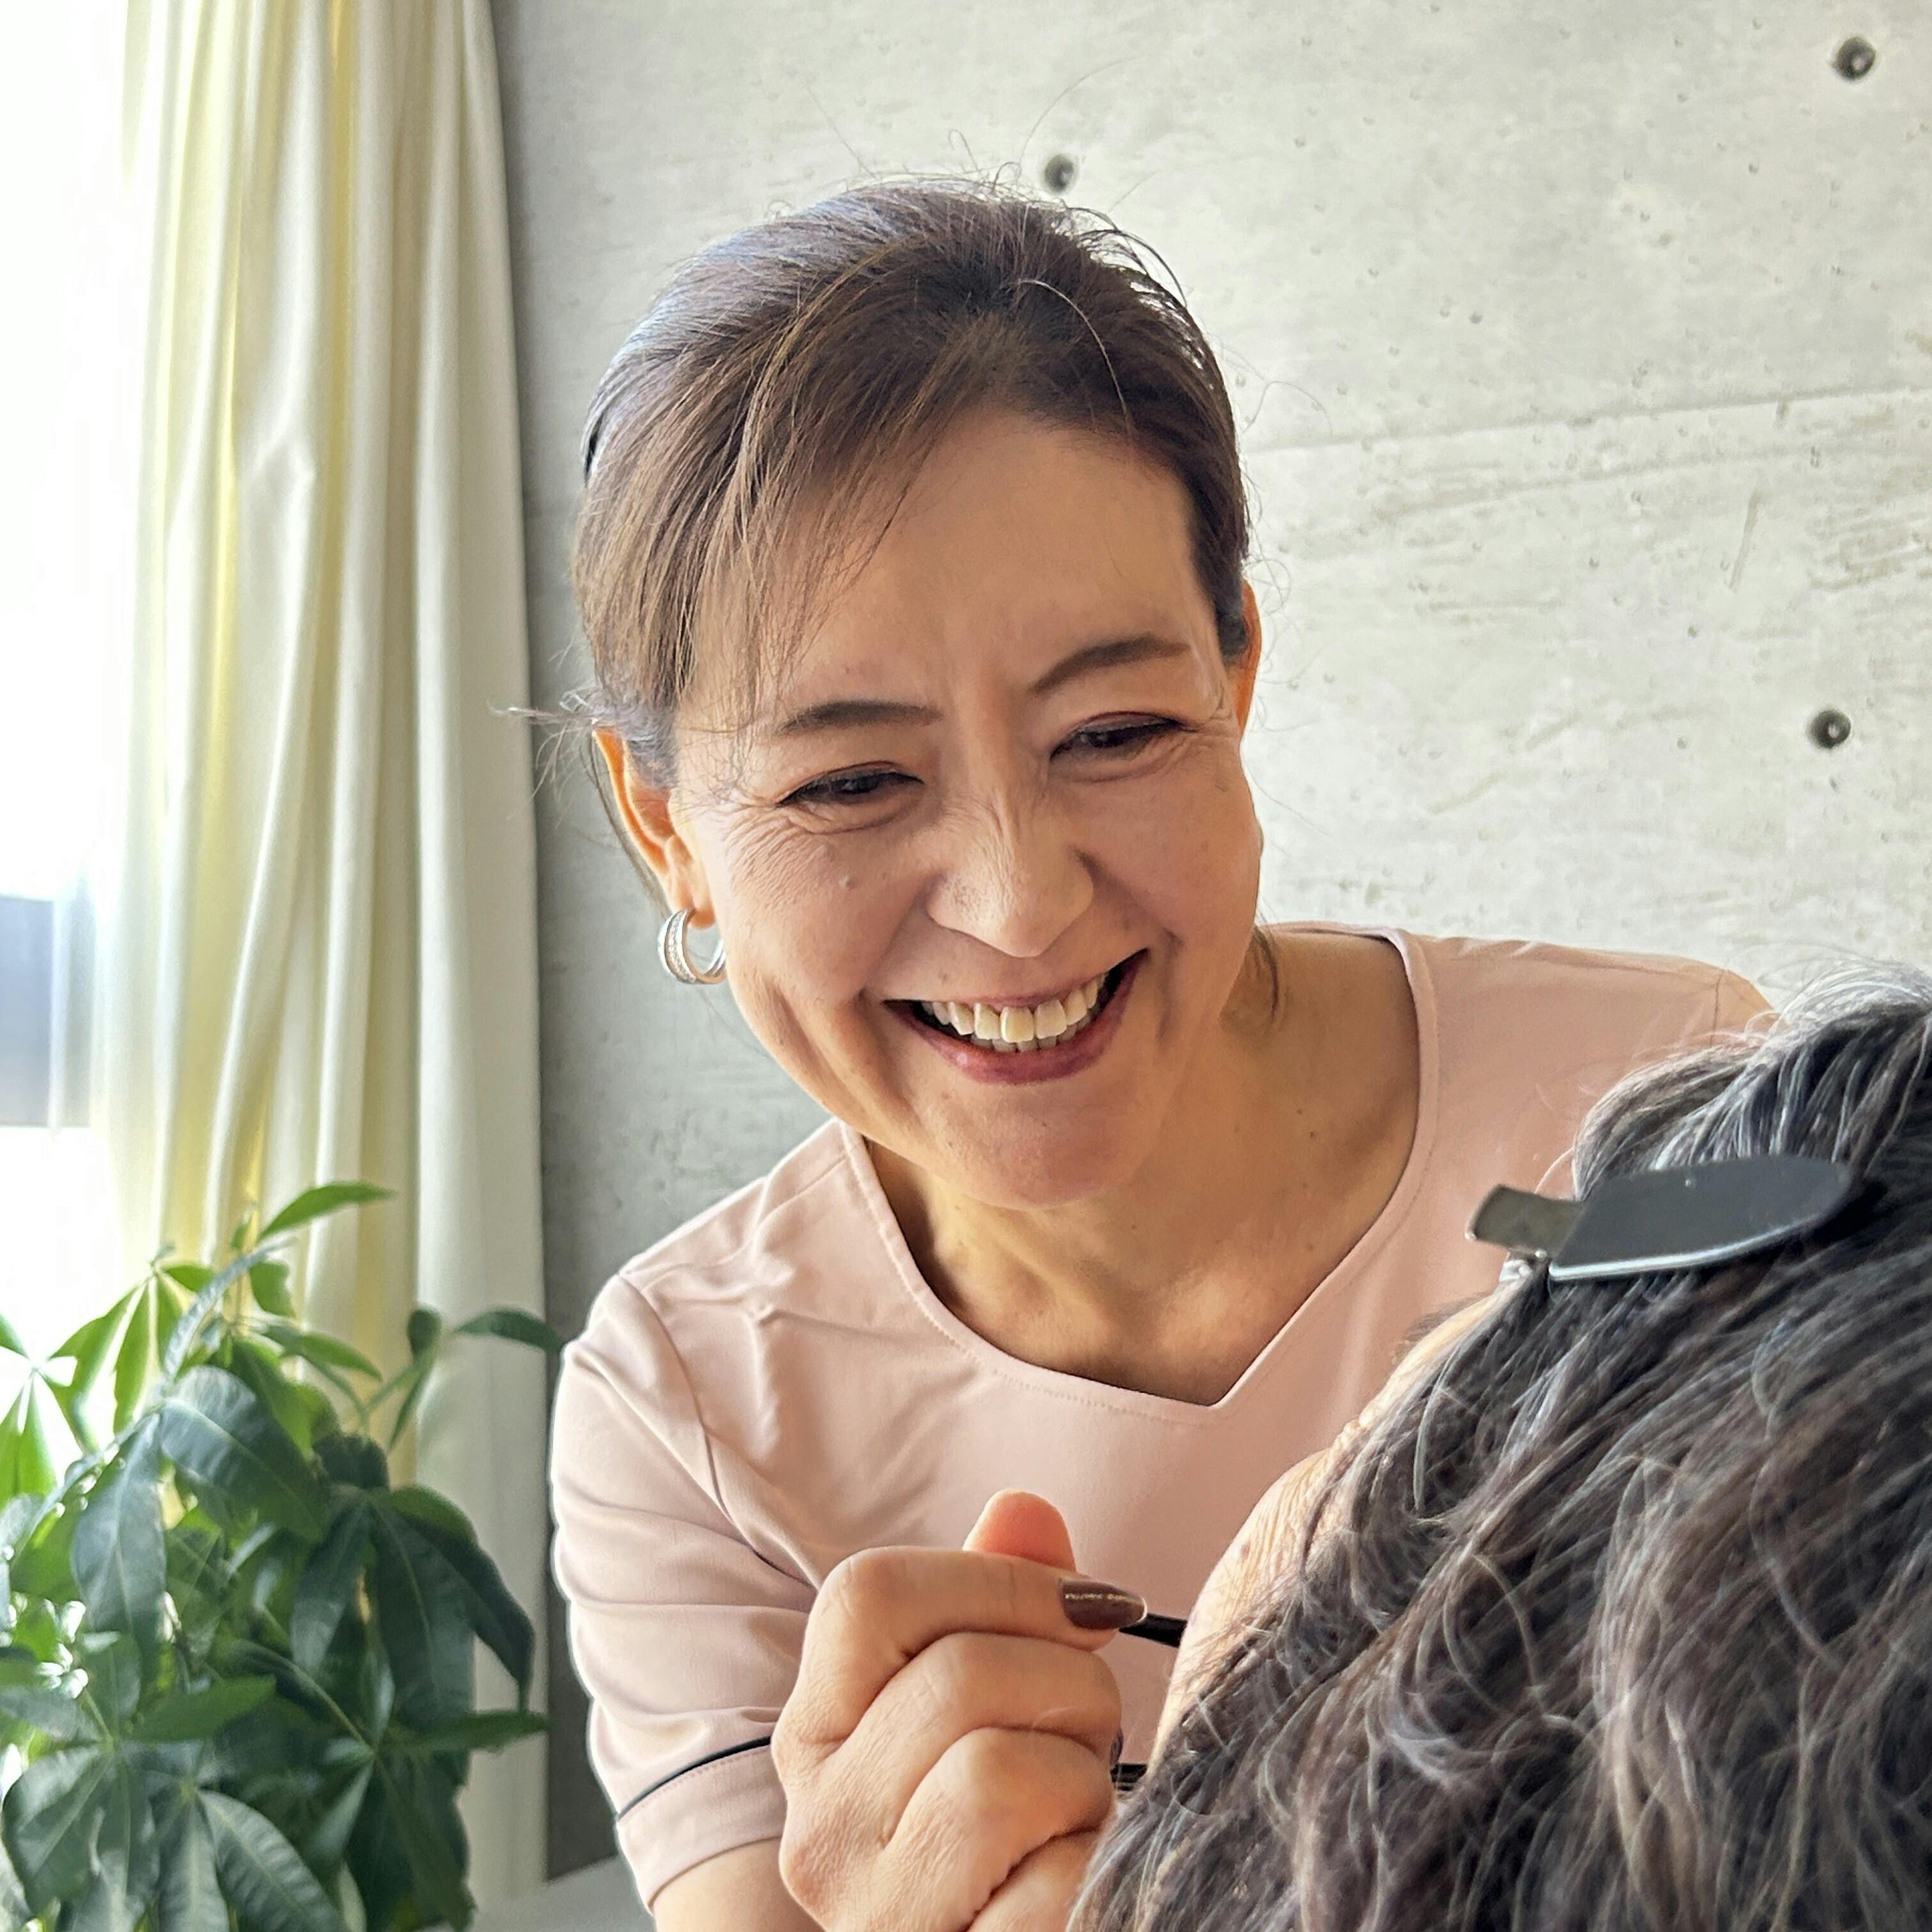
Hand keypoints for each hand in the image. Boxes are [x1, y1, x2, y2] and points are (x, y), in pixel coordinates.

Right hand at [772, 1490, 1137, 1931]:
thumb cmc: (1017, 1831)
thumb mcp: (1003, 1702)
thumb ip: (1004, 1597)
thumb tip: (1023, 1511)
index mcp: (817, 1734)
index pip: (868, 1594)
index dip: (999, 1579)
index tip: (1086, 1608)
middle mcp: (820, 1825)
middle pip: (960, 1672)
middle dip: (1072, 1686)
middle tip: (1088, 1738)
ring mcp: (876, 1914)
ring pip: (1001, 1772)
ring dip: (1082, 1785)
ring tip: (1072, 1817)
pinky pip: (1053, 1887)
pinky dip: (1091, 1875)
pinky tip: (1069, 1885)